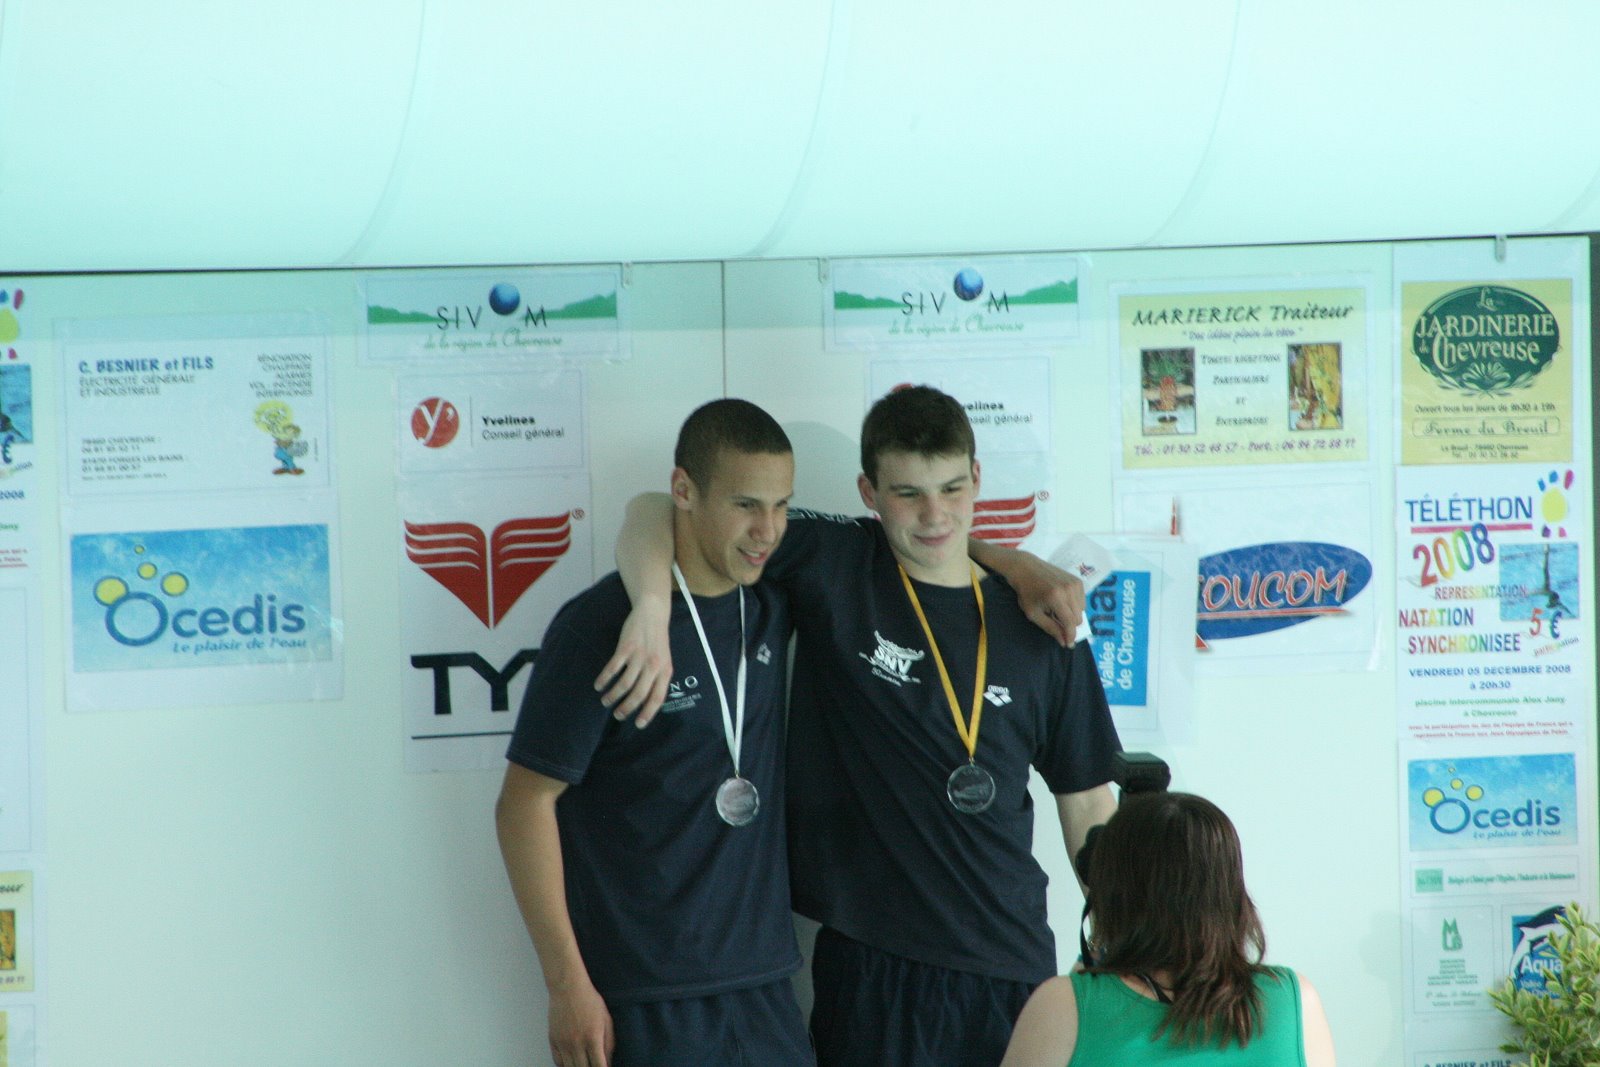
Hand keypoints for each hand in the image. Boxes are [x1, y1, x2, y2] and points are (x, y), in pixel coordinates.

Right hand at [547, 979, 613, 1066]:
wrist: (568, 988)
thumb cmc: (590, 1001)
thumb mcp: (606, 1019)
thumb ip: (609, 1042)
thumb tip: (609, 1061)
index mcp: (593, 1038)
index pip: (599, 1066)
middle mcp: (577, 1043)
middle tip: (594, 1064)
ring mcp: (563, 1043)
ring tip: (584, 1064)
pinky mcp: (553, 1041)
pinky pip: (558, 1062)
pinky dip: (565, 1065)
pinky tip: (572, 1063)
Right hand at [593, 599, 672, 726]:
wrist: (653, 614)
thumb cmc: (657, 641)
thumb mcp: (664, 661)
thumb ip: (658, 679)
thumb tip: (647, 702)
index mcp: (665, 671)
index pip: (657, 698)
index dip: (648, 713)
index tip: (638, 724)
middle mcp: (654, 666)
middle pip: (638, 694)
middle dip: (626, 708)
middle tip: (617, 714)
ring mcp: (640, 656)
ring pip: (624, 684)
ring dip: (613, 696)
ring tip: (605, 701)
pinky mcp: (626, 647)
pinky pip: (613, 668)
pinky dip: (604, 679)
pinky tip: (598, 685)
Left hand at [1013, 556, 1084, 646]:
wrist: (1026, 568)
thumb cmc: (1026, 592)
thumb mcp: (1033, 613)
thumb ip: (1050, 628)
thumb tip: (1064, 642)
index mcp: (1056, 598)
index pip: (1070, 623)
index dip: (1070, 636)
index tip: (1068, 644)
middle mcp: (1069, 590)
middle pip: (1078, 618)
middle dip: (1069, 625)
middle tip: (1055, 621)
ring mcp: (1075, 584)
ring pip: (1082, 611)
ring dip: (1072, 615)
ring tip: (1057, 610)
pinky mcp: (1077, 580)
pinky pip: (1082, 601)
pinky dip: (1075, 606)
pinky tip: (1063, 602)